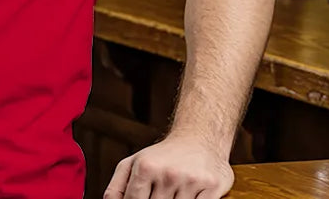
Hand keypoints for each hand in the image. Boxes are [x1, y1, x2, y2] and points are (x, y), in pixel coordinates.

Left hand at [103, 134, 233, 198]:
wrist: (199, 136)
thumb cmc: (162, 155)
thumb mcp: (133, 163)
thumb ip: (117, 187)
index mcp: (145, 167)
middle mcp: (167, 173)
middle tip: (160, 194)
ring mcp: (190, 181)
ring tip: (174, 192)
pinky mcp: (211, 187)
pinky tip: (190, 194)